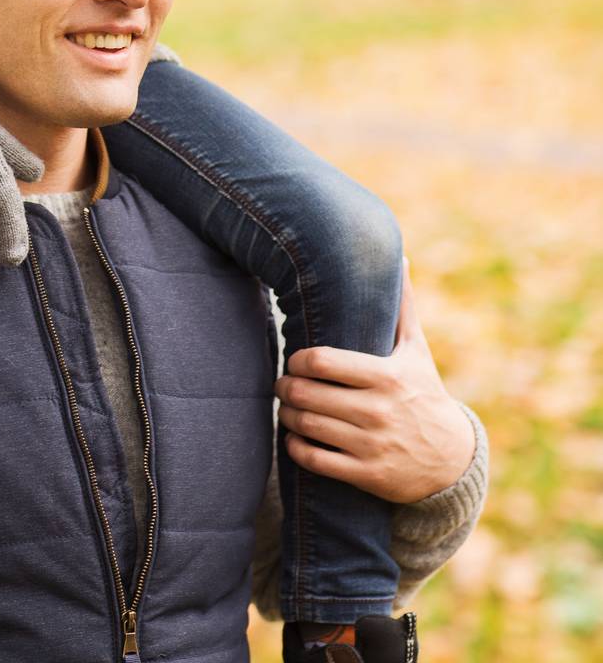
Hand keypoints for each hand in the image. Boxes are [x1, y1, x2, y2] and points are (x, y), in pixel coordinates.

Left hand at [273, 258, 474, 503]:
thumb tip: (400, 256)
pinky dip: (296, 447)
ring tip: (286, 406)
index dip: (297, 360)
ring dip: (287, 415)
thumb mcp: (417, 350)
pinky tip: (294, 436)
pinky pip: (315, 461)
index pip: (321, 361)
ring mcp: (372, 444)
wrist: (451, 460)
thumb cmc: (424, 393)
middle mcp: (378, 410)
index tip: (294, 360)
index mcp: (386, 375)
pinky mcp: (367, 475)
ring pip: (308, 426)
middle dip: (285, 387)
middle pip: (307, 394)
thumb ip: (402, 305)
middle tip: (281, 383)